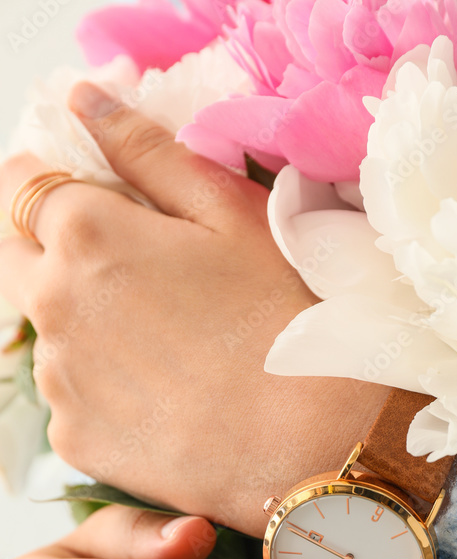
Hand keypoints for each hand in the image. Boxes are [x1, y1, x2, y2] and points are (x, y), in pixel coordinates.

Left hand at [0, 83, 388, 536]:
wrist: (309, 442)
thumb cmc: (284, 317)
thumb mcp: (230, 213)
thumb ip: (147, 151)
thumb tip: (85, 101)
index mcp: (85, 234)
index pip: (22, 183)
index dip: (59, 186)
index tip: (102, 207)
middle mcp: (52, 304)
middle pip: (16, 257)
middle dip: (58, 253)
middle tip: (137, 278)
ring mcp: (58, 378)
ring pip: (47, 331)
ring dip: (83, 325)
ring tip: (167, 348)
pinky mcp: (75, 437)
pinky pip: (70, 397)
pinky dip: (101, 389)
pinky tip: (164, 396)